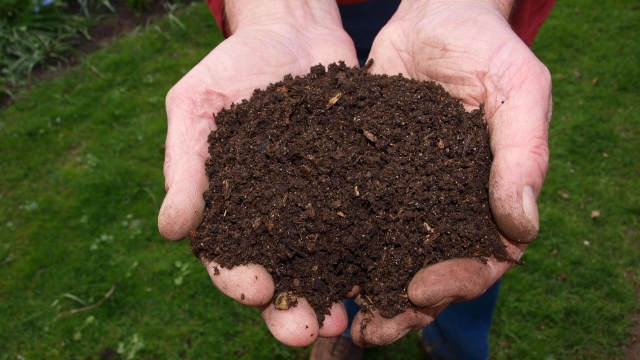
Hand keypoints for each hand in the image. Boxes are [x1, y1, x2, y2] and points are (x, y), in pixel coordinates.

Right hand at [158, 0, 358, 346]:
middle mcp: (275, 217)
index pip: (228, 257)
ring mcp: (319, 205)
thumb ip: (184, 166)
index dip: (238, 279)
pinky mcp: (356, 187)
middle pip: (280, 275)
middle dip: (290, 308)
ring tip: (346, 320)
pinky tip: (386, 272)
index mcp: (230, 207)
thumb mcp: (196, 106)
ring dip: (333, 296)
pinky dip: (373, 252)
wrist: (292, 32)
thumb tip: (171, 230)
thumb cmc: (233, 67)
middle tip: (305, 331)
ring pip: (325, 263)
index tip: (254, 289)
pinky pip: (365, 225)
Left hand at [349, 0, 551, 345]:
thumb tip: (523, 228)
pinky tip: (308, 263)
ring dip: (363, 288)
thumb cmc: (485, 47)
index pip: (483, 259)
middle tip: (370, 329)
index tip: (421, 290)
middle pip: (429, 272)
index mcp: (489, 198)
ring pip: (386, 255)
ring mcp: (405, 194)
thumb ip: (524, 153)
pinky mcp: (366, 176)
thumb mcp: (517, 89)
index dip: (456, 282)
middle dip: (402, 305)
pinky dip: (334, 245)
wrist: (433, 15)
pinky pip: (351, 218)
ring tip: (334, 314)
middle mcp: (445, 205)